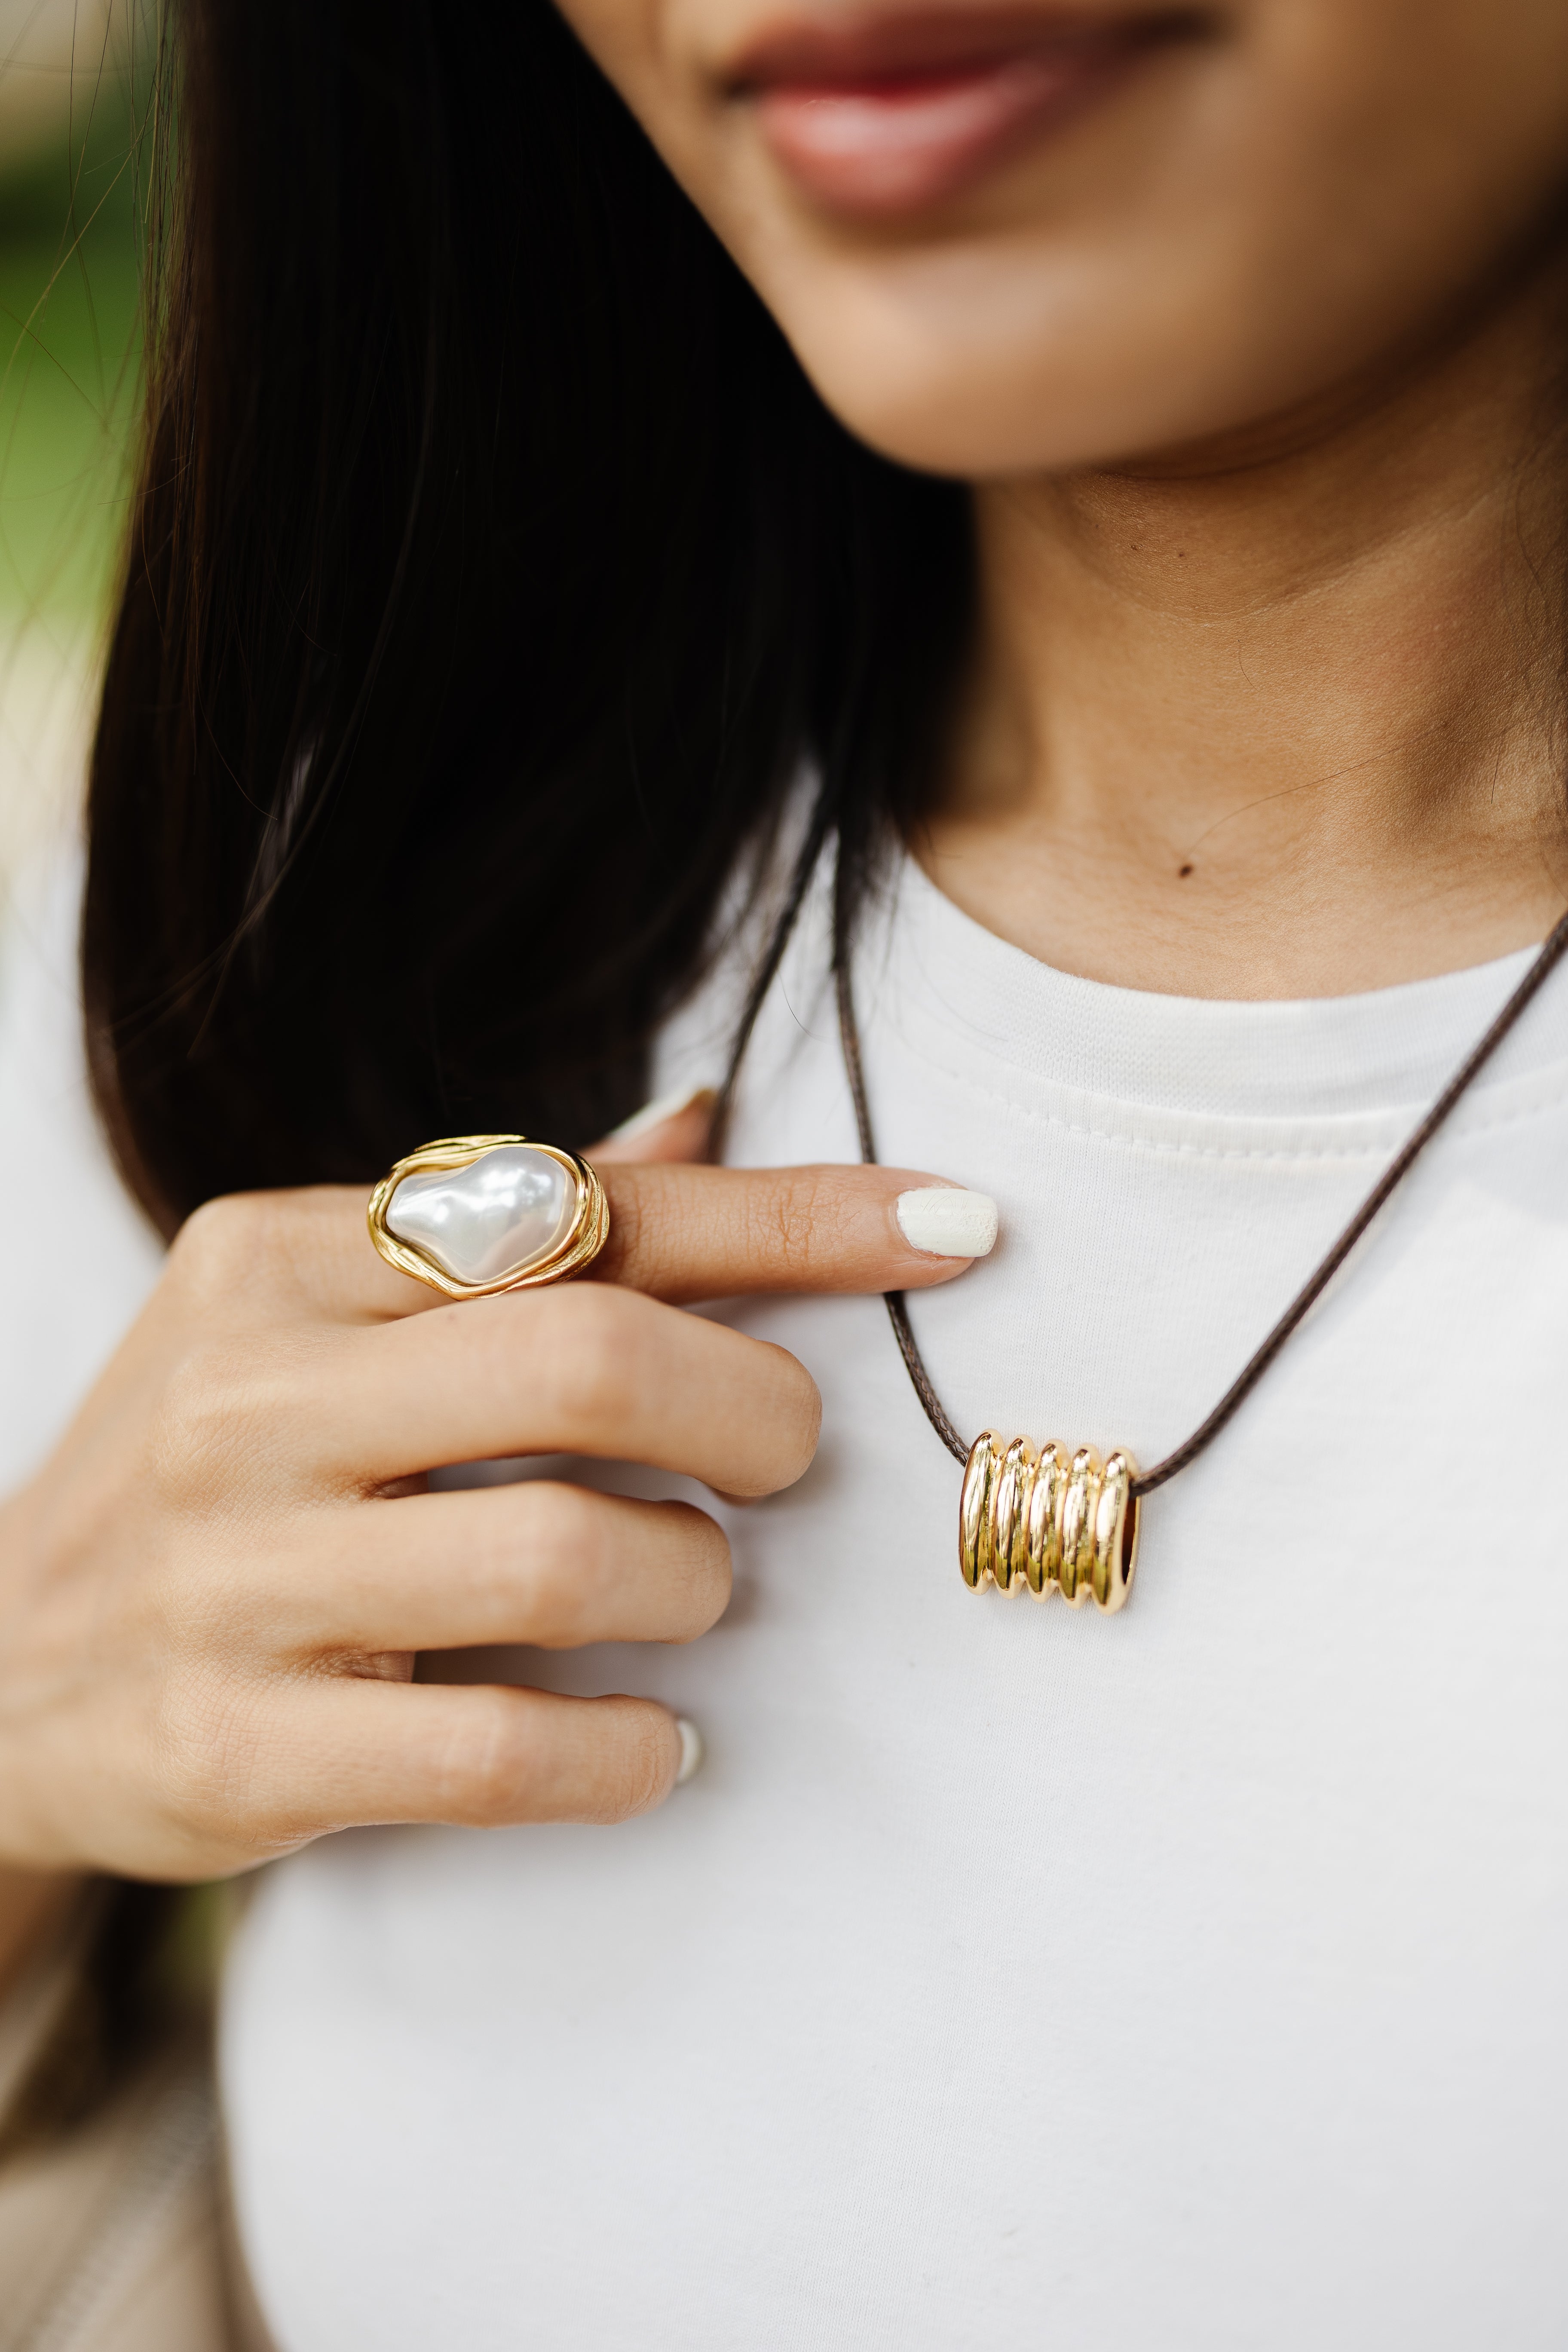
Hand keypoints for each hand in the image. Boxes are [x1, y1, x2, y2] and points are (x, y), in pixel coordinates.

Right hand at [0, 1113, 990, 1880]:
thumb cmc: (221, 1467)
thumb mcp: (317, 1312)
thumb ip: (504, 1223)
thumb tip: (702, 1112)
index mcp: (283, 1254)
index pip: (585, 1208)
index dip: (796, 1218)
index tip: (958, 1227)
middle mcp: (251, 1396)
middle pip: (587, 1357)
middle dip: (754, 1405)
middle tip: (790, 1451)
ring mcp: (233, 1575)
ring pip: (564, 1551)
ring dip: (694, 1577)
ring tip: (698, 1587)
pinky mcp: (235, 1745)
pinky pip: (495, 1746)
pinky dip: (623, 1749)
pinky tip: (659, 1742)